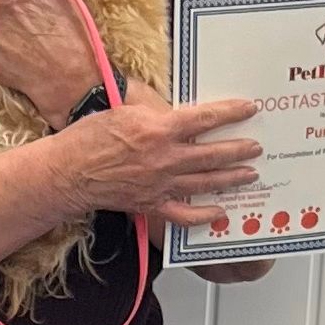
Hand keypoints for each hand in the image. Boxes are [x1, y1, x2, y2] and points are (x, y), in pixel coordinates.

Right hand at [46, 76, 261, 232]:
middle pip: (213, 154)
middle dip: (239, 150)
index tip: (249, 109)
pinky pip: (184, 214)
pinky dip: (203, 215)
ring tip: (250, 175)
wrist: (68, 171)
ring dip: (231, 178)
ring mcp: (160, 184)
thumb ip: (155, 113)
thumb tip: (176, 112)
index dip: (231, 113)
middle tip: (256, 147)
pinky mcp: (151, 204)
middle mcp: (165, 158)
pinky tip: (219, 212)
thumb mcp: (125, 110)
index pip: (206, 119)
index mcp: (160, 129)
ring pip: (205, 182)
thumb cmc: (89, 137)